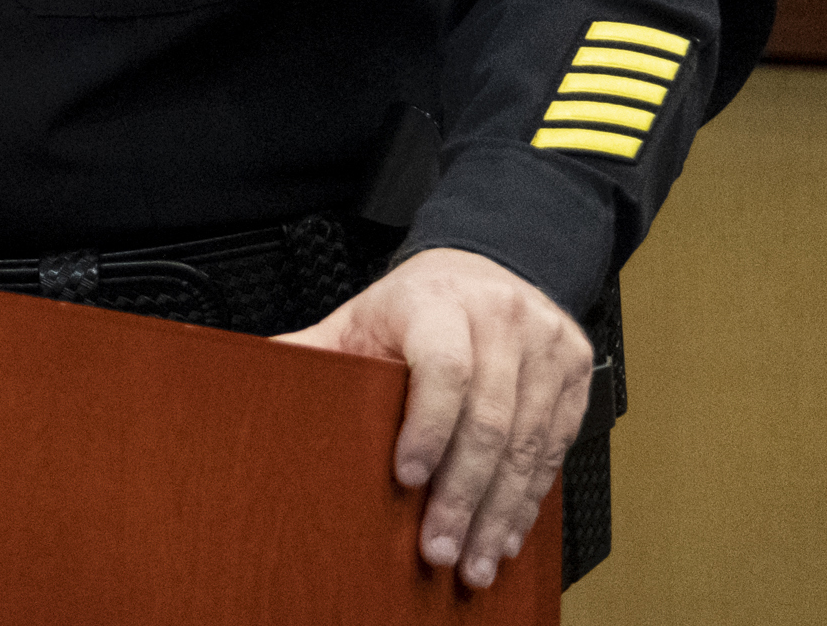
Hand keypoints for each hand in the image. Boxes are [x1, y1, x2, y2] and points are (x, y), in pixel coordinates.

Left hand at [277, 247, 591, 589]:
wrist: (487, 267)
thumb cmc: (417, 304)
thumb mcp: (359, 316)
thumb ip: (313, 349)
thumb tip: (252, 372)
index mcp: (438, 301)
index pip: (444, 367)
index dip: (427, 427)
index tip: (406, 477)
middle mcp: (501, 319)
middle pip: (489, 419)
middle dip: (464, 494)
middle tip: (440, 547)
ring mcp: (545, 345)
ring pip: (528, 442)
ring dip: (500, 511)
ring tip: (474, 558)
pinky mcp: (575, 372)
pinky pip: (556, 446)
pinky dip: (530, 497)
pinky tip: (507, 530)